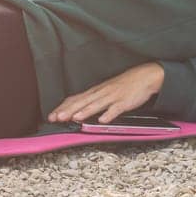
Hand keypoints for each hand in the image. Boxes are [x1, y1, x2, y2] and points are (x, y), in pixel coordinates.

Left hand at [46, 62, 164, 123]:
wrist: (144, 76)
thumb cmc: (123, 85)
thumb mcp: (105, 91)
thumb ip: (92, 101)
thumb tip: (78, 110)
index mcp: (95, 91)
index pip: (75, 99)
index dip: (63, 108)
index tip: (51, 116)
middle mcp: (101, 93)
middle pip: (82, 102)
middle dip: (68, 111)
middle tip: (56, 118)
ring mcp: (112, 97)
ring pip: (96, 105)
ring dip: (85, 111)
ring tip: (74, 118)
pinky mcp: (124, 102)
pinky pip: (115, 109)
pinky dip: (108, 114)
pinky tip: (102, 120)